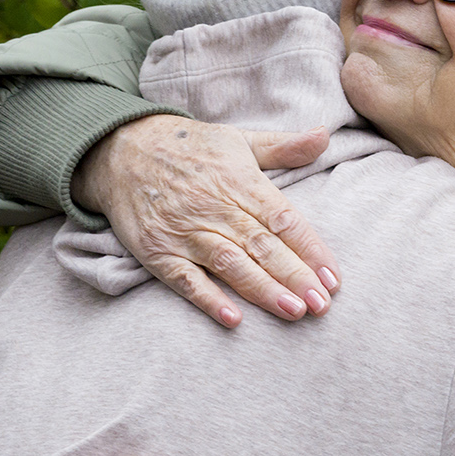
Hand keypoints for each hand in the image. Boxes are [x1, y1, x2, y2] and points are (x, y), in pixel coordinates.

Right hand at [70, 115, 341, 327]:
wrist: (119, 149)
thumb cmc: (188, 147)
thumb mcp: (238, 139)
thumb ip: (284, 146)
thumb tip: (325, 135)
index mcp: (240, 182)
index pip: (284, 219)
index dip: (311, 249)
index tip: (334, 277)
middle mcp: (215, 208)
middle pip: (262, 246)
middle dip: (295, 276)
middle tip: (322, 304)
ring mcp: (185, 232)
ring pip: (230, 264)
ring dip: (262, 290)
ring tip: (293, 311)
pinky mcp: (158, 251)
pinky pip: (186, 280)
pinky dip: (208, 299)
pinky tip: (233, 319)